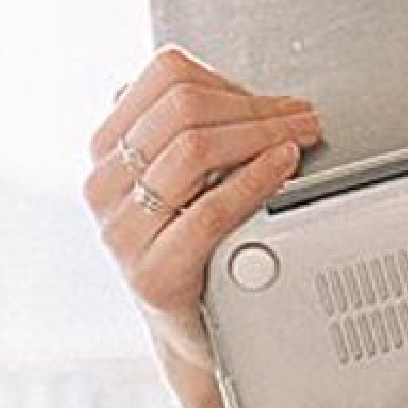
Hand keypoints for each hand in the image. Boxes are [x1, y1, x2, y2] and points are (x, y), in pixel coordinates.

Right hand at [88, 46, 321, 381]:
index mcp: (108, 149)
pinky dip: (254, 179)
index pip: (164, 76)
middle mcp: (104, 185)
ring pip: (193, 149)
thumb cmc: (194, 248)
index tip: (271, 101)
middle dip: (255, 107)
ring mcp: (122, 231)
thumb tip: (263, 96)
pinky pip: (209, 210)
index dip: (228, 78)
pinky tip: (281, 167)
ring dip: (261, 135)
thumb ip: (199, 132)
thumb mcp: (184, 178)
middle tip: (302, 118)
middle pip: (183, 107)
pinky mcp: (152, 273)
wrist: (193, 330)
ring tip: (298, 139)